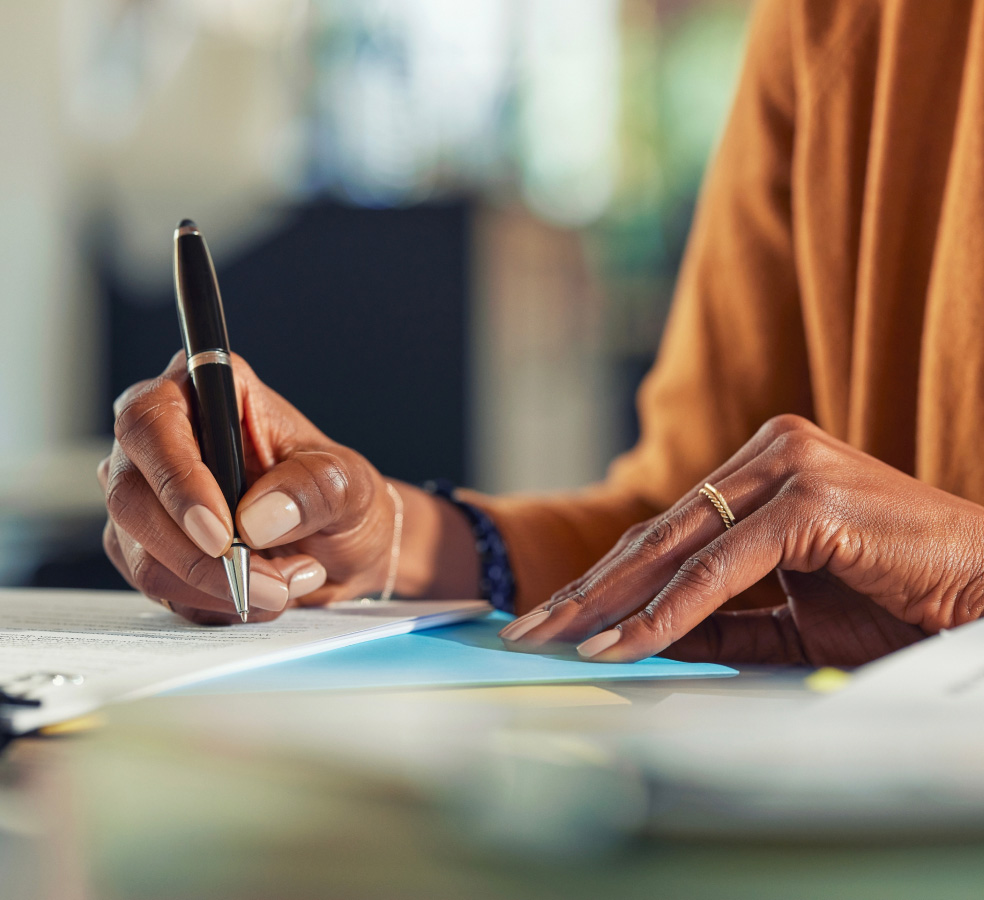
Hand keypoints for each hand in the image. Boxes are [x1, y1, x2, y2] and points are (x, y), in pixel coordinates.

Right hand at [100, 353, 476, 623]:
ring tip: (286, 583)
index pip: (152, 421)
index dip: (177, 479)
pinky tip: (261, 593)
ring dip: (218, 585)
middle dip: (203, 556)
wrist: (338, 543)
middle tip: (271, 583)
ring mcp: (145, 494)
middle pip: (133, 496)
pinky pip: (157, 585)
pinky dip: (213, 601)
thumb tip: (257, 518)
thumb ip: (313, 488)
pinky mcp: (144, 546)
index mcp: (209, 392)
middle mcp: (161, 438)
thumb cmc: (338, 495)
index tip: (222, 535)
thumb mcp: (349, 483)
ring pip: (142, 552)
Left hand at [499, 415, 983, 665]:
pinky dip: (668, 611)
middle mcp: (768, 453)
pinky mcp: (809, 499)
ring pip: (676, 548)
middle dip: (586, 591)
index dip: (604, 580)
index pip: (664, 532)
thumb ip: (719, 618)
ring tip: (556, 641)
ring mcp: (788, 468)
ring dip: (610, 602)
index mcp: (762, 467)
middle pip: (655, 535)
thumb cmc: (895, 602)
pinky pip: (721, 568)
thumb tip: (639, 638)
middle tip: (526, 630)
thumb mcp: (786, 614)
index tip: (553, 620)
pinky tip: (622, 643)